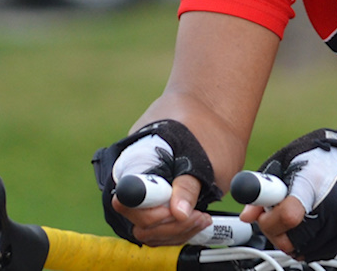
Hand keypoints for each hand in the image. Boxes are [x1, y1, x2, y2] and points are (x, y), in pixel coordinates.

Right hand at [92, 120, 219, 244]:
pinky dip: (177, 227)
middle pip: (136, 219)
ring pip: (148, 227)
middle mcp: (133, 177)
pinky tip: (198, 219)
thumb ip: (188, 184)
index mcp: (133, 161)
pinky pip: (159, 224)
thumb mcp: (200, 154)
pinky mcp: (160, 200)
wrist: (210, 106)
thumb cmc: (203, 124)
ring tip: (202, 218)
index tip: (177, 211)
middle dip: (168, 225)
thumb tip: (179, 212)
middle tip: (198, 216)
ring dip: (175, 230)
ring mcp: (146, 190)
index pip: (126, 201)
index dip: (150, 213)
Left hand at [240, 129, 336, 260]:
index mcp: (311, 184)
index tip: (263, 213)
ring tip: (292, 215)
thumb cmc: (316, 160)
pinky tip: (304, 224)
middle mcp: (329, 207)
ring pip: (301, 249)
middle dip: (275, 231)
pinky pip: (315, 253)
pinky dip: (304, 244)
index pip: (288, 215)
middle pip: (292, 239)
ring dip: (289, 239)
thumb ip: (263, 189)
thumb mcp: (283, 163)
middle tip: (274, 214)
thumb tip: (247, 215)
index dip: (269, 220)